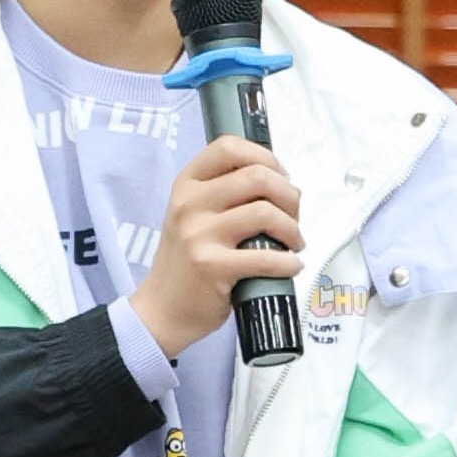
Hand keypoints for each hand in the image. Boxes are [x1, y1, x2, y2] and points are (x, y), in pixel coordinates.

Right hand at [133, 134, 301, 358]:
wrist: (162, 309)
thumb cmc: (187, 260)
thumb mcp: (192, 214)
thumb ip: (224, 192)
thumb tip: (280, 182)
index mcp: (186, 184)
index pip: (228, 147)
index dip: (264, 156)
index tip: (281, 177)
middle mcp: (189, 204)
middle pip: (257, 177)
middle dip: (288, 195)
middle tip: (294, 215)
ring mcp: (199, 235)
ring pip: (265, 213)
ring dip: (292, 229)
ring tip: (294, 243)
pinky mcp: (212, 267)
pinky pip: (266, 257)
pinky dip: (289, 262)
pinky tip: (291, 265)